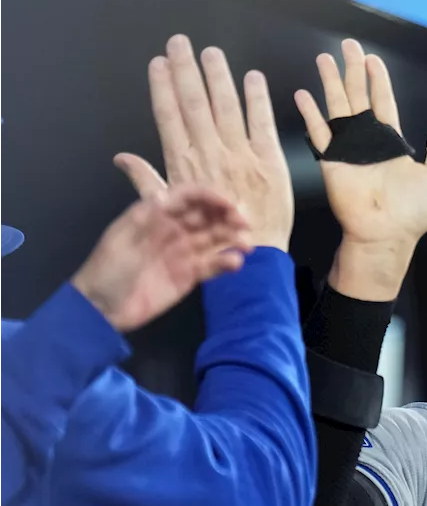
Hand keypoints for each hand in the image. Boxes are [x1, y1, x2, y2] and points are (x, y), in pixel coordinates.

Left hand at [71, 185, 251, 332]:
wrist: (101, 310)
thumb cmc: (108, 269)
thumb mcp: (123, 238)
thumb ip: (148, 216)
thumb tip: (169, 195)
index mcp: (156, 214)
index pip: (189, 197)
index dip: (211, 197)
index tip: (229, 205)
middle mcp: (174, 228)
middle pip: (208, 215)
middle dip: (229, 215)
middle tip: (245, 224)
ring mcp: (184, 252)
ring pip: (216, 238)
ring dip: (233, 237)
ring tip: (247, 245)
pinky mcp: (190, 275)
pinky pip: (214, 265)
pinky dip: (227, 262)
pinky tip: (235, 263)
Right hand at [115, 35, 293, 249]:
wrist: (254, 256)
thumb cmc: (210, 237)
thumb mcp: (170, 211)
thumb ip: (147, 180)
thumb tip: (122, 160)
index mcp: (184, 165)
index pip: (168, 117)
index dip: (162, 87)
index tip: (159, 63)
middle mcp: (210, 155)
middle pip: (194, 104)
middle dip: (186, 70)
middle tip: (181, 43)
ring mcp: (240, 155)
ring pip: (226, 107)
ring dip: (218, 76)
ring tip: (211, 53)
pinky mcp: (269, 160)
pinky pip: (262, 123)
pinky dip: (257, 99)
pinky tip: (252, 78)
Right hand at [296, 40, 426, 288]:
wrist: (387, 235)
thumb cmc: (412, 211)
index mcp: (391, 142)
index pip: (383, 101)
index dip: (378, 80)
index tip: (372, 59)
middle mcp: (368, 140)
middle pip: (358, 96)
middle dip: (352, 71)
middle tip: (347, 45)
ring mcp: (348, 148)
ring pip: (337, 107)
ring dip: (330, 83)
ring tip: (323, 59)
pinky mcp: (331, 160)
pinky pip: (319, 132)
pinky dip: (311, 114)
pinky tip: (303, 95)